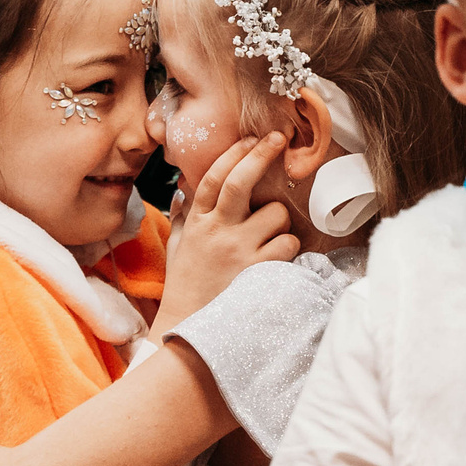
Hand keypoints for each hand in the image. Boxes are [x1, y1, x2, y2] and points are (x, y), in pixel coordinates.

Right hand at [152, 134, 299, 332]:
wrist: (190, 328)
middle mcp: (217, 231)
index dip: (233, 154)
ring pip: (276, 215)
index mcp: (197, 222)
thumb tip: (182, 189)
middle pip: (240, 182)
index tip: (250, 137)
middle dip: (261, 155)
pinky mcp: (258, 271)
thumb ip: (183, 216)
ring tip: (269, 237)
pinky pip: (287, 244)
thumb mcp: (178, 246)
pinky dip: (288, 247)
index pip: (212, 178)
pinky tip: (277, 257)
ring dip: (280, 222)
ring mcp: (238, 251)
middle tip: (279, 139)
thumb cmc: (186, 284)